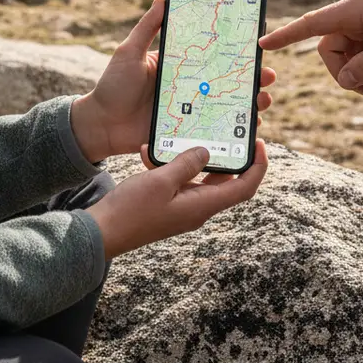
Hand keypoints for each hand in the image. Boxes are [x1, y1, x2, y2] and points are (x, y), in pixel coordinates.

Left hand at [71, 0, 276, 160]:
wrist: (100, 125)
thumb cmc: (112, 85)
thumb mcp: (129, 52)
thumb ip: (147, 28)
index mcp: (180, 63)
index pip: (213, 52)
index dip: (237, 49)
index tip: (257, 42)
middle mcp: (190, 84)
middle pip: (229, 79)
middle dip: (254, 77)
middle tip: (269, 75)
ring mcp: (191, 108)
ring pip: (228, 104)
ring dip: (250, 102)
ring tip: (263, 101)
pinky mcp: (186, 130)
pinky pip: (215, 128)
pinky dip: (234, 128)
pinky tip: (248, 126)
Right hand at [87, 140, 269, 259]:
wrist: (102, 233)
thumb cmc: (131, 210)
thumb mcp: (161, 181)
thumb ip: (187, 164)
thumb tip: (208, 152)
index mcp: (203, 206)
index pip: (244, 187)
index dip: (258, 166)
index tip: (260, 142)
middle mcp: (198, 208)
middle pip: (226, 180)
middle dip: (226, 155)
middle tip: (224, 130)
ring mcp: (183, 207)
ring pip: (200, 177)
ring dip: (192, 156)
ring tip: (180, 136)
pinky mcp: (168, 204)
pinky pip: (179, 180)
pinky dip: (171, 164)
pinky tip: (150, 151)